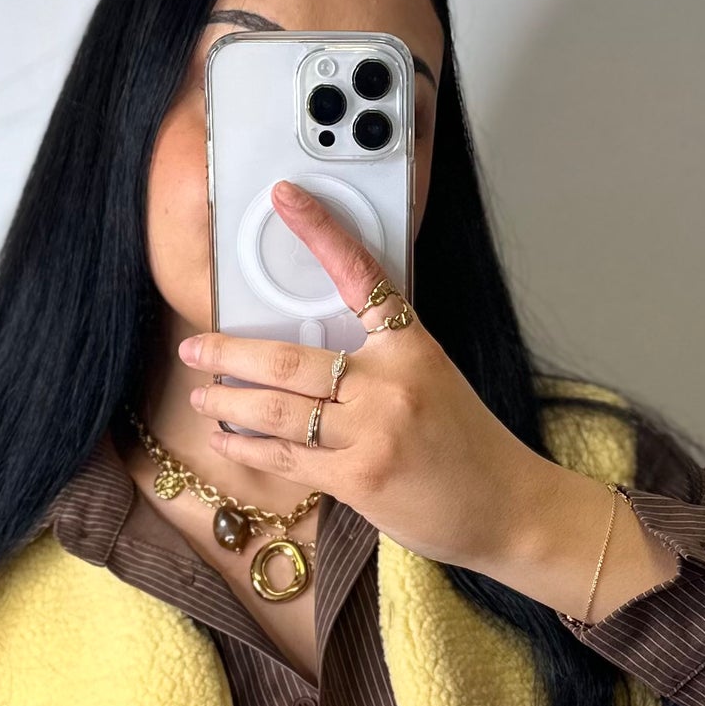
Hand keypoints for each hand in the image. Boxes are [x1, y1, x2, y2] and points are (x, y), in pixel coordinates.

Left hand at [180, 182, 677, 614]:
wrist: (508, 507)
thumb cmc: (468, 447)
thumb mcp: (433, 381)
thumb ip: (381, 363)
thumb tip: (312, 357)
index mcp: (412, 346)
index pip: (360, 275)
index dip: (321, 232)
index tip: (286, 198)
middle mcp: (390, 382)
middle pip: (289, 360)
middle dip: (230, 354)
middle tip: (196, 348)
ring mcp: (373, 431)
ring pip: (277, 410)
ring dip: (228, 402)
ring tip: (202, 396)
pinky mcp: (359, 477)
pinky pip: (287, 455)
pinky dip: (249, 445)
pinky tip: (228, 437)